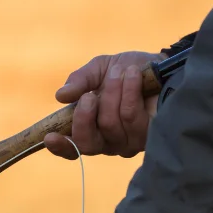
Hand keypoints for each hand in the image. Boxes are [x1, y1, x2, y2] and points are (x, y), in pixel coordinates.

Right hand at [44, 51, 163, 159]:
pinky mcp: (150, 135)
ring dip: (113, 92)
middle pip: (88, 144)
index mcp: (92, 129)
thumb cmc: (129, 70)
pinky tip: (136, 75)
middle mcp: (109, 142)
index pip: (73, 148)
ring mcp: (130, 142)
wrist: (163, 64)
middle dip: (84, 116)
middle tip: (90, 94)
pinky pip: (131, 117)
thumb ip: (80, 81)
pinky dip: (130, 91)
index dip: (60, 147)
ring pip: (110, 125)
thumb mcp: (99, 69)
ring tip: (120, 71)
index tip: (49, 137)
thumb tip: (60, 96)